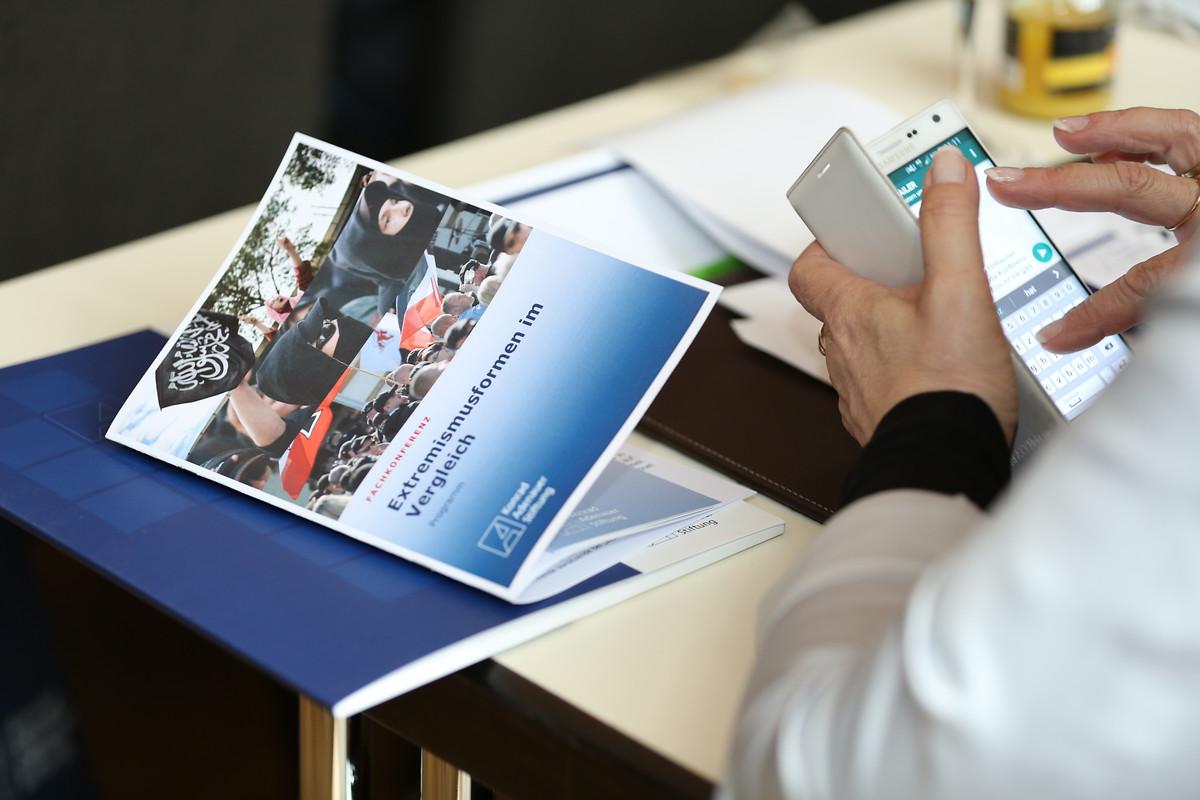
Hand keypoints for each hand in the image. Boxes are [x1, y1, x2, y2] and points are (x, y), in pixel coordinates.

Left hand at [790, 148, 1016, 444]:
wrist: (945, 463)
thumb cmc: (947, 386)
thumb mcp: (960, 290)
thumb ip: (950, 225)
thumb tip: (945, 171)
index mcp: (849, 312)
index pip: (808, 268)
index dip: (827, 247)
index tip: (855, 235)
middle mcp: (841, 351)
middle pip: (839, 303)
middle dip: (872, 284)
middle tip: (914, 274)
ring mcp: (854, 388)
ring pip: (859, 345)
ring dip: (887, 330)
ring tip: (938, 324)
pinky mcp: (874, 417)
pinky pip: (877, 382)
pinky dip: (900, 370)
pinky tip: (940, 370)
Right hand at [985, 107, 1199, 351]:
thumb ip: (1144, 319)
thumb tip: (1073, 342)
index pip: (1142, 282)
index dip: (1092, 312)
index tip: (1055, 332)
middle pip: (1134, 185)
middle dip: (1064, 184)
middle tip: (1010, 183)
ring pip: (1172, 134)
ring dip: (1110, 132)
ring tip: (1065, 135)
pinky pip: (1191, 133)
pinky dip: (1148, 132)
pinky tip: (1118, 144)